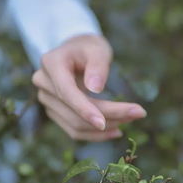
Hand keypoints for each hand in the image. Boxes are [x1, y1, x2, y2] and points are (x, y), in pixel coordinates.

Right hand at [32, 34, 146, 140]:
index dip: (85, 110)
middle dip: (108, 116)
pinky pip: (74, 130)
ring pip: (75, 125)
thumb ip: (97, 66)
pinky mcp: (55, 112)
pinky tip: (117, 130)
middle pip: (75, 112)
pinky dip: (96, 134)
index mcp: (51, 64)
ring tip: (130, 119)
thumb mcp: (98, 49)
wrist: (76, 52)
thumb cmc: (89, 48)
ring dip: (105, 128)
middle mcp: (44, 83)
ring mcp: (47, 100)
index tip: (105, 123)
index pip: (67, 93)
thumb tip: (95, 89)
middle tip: (139, 113)